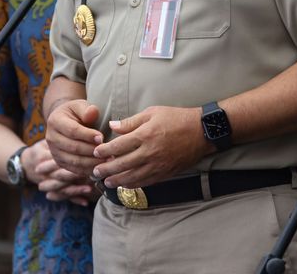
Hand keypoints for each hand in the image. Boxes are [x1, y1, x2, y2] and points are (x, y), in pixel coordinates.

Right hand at [26, 140, 94, 205]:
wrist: (24, 164)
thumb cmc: (41, 148)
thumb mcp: (47, 138)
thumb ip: (61, 134)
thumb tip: (85, 119)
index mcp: (43, 156)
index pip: (60, 156)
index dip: (78, 151)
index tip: (95, 147)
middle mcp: (43, 171)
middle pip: (62, 174)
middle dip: (80, 172)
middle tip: (97, 169)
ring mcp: (47, 183)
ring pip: (62, 187)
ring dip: (77, 188)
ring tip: (91, 187)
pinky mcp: (52, 191)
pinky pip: (63, 197)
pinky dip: (74, 199)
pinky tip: (86, 201)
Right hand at [45, 100, 101, 177]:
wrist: (64, 121)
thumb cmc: (76, 112)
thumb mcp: (80, 106)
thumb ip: (87, 109)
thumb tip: (92, 113)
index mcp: (55, 121)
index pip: (72, 130)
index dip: (87, 135)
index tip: (101, 137)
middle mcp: (51, 138)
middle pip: (73, 147)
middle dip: (92, 150)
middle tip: (108, 151)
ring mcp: (54, 152)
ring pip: (74, 161)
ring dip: (91, 162)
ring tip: (107, 161)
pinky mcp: (60, 162)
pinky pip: (74, 169)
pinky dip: (88, 170)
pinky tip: (100, 167)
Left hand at [92, 106, 209, 188]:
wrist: (202, 131)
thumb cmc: (177, 118)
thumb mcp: (153, 112)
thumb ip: (131, 121)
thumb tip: (112, 126)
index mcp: (145, 135)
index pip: (117, 146)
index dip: (104, 151)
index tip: (95, 153)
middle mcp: (149, 152)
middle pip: (121, 164)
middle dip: (105, 169)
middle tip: (94, 172)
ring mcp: (157, 165)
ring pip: (131, 177)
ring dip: (117, 180)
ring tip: (107, 182)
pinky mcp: (165, 173)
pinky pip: (145, 182)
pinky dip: (133, 184)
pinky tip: (125, 185)